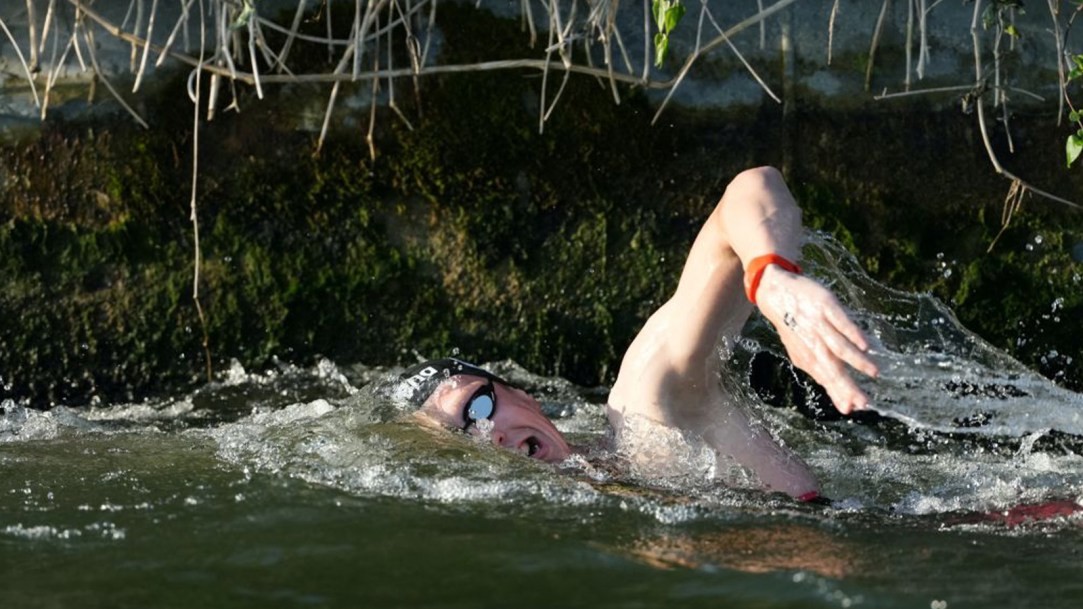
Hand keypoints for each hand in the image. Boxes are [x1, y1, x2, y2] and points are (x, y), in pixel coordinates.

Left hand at [754, 265, 878, 413]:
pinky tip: (865, 344)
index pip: (826, 380)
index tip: (852, 409)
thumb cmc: (794, 328)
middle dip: (847, 386)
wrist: (775, 294)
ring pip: (839, 347)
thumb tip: (841, 400)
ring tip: (874, 372)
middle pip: (833, 369)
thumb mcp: (803, 353)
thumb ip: (822, 375)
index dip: (839, 394)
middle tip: (863, 401)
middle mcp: (814, 344)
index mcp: (808, 357)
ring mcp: (819, 325)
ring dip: (856, 360)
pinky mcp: (825, 307)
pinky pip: (840, 322)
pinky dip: (852, 334)